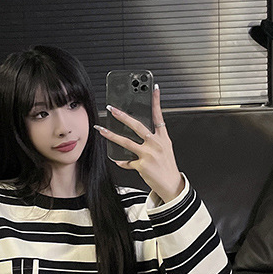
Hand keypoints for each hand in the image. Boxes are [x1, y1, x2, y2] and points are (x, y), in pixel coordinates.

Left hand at [94, 85, 183, 203]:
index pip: (159, 115)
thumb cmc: (167, 166)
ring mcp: (148, 154)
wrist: (171, 185)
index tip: (154, 89)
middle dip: (123, 116)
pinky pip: (127, 161)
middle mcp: (155, 144)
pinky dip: (121, 161)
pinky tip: (117, 160)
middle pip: (137, 126)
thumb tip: (137, 133)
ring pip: (126, 142)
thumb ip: (153, 139)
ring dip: (111, 135)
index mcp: (162, 137)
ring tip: (102, 130)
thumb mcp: (164, 148)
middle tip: (112, 109)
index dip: (156, 101)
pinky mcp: (142, 165)